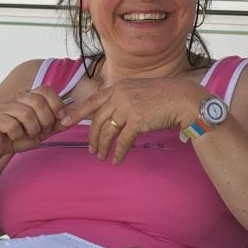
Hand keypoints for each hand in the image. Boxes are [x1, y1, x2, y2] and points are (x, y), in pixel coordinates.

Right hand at [0, 86, 66, 162]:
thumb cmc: (17, 137)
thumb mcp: (42, 131)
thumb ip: (56, 124)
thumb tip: (73, 117)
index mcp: (29, 97)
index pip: (47, 90)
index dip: (56, 104)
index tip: (58, 119)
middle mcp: (16, 99)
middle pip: (38, 101)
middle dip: (45, 120)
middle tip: (41, 131)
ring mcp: (5, 107)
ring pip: (26, 113)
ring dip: (32, 129)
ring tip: (28, 135)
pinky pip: (12, 125)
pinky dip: (17, 135)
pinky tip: (14, 137)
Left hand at [58, 77, 205, 164]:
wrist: (184, 99)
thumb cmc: (163, 96)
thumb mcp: (138, 90)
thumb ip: (122, 98)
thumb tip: (110, 113)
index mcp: (118, 87)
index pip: (91, 101)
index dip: (76, 113)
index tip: (63, 122)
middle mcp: (120, 95)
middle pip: (97, 120)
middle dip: (92, 137)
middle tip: (90, 149)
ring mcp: (128, 107)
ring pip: (107, 131)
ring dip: (102, 146)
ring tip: (101, 157)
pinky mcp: (138, 121)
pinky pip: (122, 141)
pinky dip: (118, 153)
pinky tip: (117, 160)